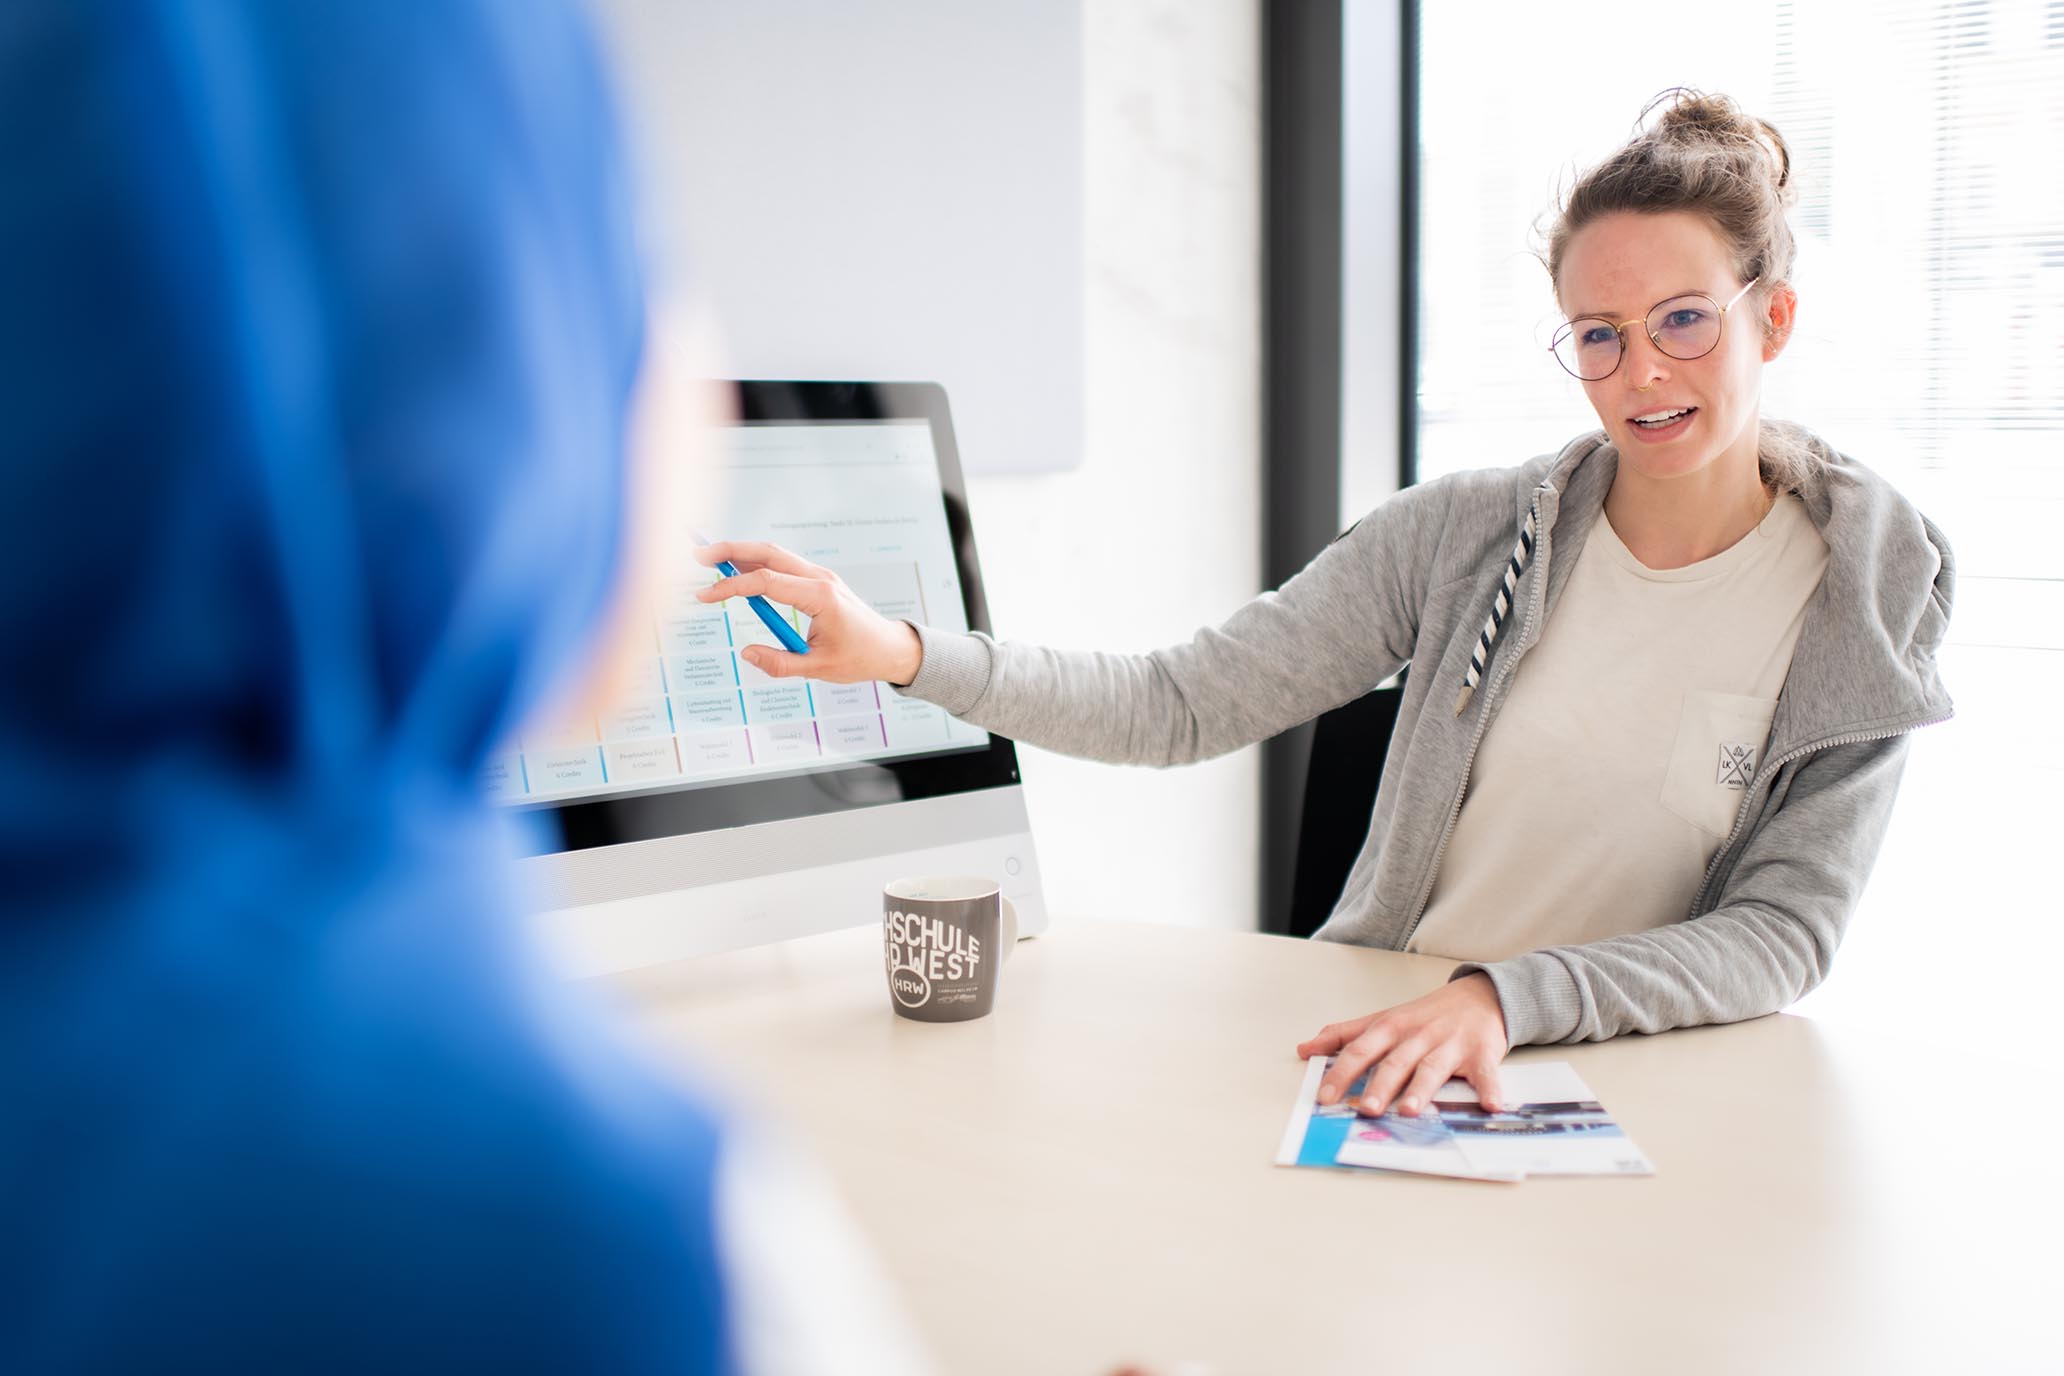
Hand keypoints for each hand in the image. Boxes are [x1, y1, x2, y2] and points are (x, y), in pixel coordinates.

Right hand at [693, 541, 922, 684]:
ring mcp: (819, 575)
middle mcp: (819, 578)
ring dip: (742, 552)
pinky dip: (757, 562)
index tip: (704, 597)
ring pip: (774, 553)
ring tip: (710, 559)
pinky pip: (783, 564)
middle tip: (698, 555)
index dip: (730, 588)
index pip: (765, 583)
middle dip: (730, 550)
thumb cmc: (859, 658)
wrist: (889, 647)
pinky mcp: (818, 580)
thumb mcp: (819, 668)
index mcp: (819, 597)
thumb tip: (746, 654)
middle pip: (767, 553)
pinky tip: (737, 569)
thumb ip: (780, 663)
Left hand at [1295, 973, 1509, 1116]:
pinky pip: (1485, 1073)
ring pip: (1432, 1068)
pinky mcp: (1481, 1054)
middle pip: (1396, 1062)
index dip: (1341, 1073)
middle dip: (1379, 1085)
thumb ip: (1344, 1035)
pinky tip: (1489, 1105)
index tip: (1324, 1096)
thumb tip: (1305, 1049)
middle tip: (1365, 1108)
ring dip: (1421, 1089)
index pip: (1360, 1050)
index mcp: (1391, 1028)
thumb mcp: (1382, 1019)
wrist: (1479, 995)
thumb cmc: (1425, 1015)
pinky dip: (1489, 1089)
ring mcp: (1450, 1044)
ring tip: (1408, 1110)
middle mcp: (1418, 1035)